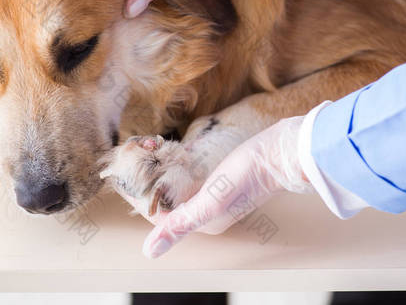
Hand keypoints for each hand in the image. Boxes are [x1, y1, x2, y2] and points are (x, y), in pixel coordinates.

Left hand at [140, 116, 313, 257]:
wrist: (280, 153)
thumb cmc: (246, 176)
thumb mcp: (209, 201)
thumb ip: (179, 224)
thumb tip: (149, 252)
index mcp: (204, 222)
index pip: (161, 215)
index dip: (141, 197)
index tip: (125, 175)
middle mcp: (210, 212)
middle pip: (169, 201)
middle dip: (150, 183)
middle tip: (134, 157)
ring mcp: (219, 196)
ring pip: (179, 188)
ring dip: (163, 174)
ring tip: (148, 153)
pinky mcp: (225, 180)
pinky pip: (193, 178)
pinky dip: (180, 168)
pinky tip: (175, 156)